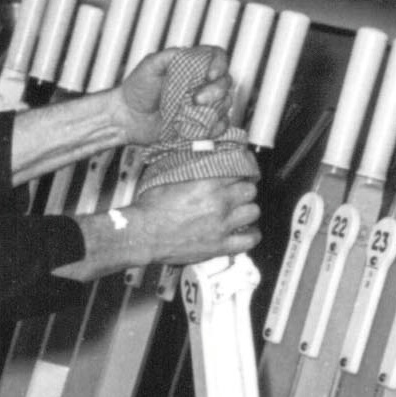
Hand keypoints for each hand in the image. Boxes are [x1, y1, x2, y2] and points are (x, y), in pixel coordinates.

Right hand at [90, 172, 260, 272]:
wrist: (142, 234)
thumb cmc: (151, 207)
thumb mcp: (168, 174)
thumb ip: (190, 163)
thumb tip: (201, 150)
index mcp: (207, 183)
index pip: (240, 170)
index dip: (241, 171)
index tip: (239, 172)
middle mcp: (219, 203)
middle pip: (249, 190)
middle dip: (244, 189)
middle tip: (237, 191)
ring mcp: (221, 225)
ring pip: (253, 212)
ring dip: (248, 209)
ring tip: (240, 210)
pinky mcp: (220, 246)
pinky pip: (249, 240)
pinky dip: (251, 235)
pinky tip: (245, 230)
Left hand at [119, 46, 232, 146]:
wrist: (128, 118)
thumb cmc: (137, 89)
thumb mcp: (150, 66)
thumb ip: (170, 56)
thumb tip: (189, 52)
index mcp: (192, 66)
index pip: (217, 57)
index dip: (220, 64)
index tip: (210, 75)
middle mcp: (202, 83)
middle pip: (226, 82)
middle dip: (215, 91)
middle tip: (195, 100)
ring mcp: (204, 104)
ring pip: (226, 103)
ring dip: (214, 110)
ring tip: (191, 115)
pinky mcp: (203, 124)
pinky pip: (221, 125)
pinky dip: (215, 128)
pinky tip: (201, 129)